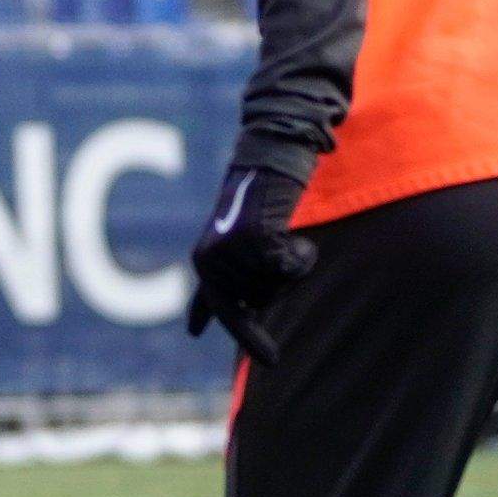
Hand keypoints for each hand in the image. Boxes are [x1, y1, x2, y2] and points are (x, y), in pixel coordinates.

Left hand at [185, 155, 318, 365]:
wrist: (272, 161)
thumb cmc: (263, 203)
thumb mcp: (242, 241)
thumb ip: (237, 275)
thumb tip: (245, 311)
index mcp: (205, 262)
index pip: (216, 305)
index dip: (207, 320)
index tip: (194, 335)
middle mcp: (212, 261)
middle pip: (260, 300)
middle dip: (279, 280)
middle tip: (278, 244)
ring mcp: (232, 252)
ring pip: (277, 285)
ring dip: (292, 265)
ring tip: (282, 233)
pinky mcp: (256, 240)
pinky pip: (291, 269)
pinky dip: (303, 256)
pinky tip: (295, 234)